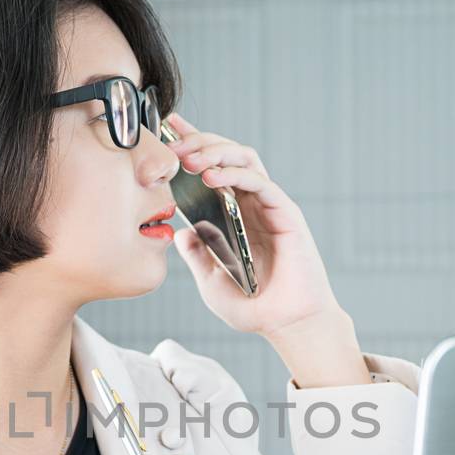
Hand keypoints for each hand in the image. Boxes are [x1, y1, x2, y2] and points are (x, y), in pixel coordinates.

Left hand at [165, 112, 343, 338]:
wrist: (286, 325)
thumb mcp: (210, 281)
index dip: (193, 144)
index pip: (212, 168)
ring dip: (215, 152)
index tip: (168, 128)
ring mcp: (269, 206)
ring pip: (244, 159)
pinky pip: (259, 182)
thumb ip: (196, 254)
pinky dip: (234, 174)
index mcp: (234, 215)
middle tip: (173, 144)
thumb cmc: (253, 306)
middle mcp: (251, 204)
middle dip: (199, 142)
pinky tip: (211, 178)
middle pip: (227, 155)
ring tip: (190, 160)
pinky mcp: (285, 213)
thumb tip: (180, 230)